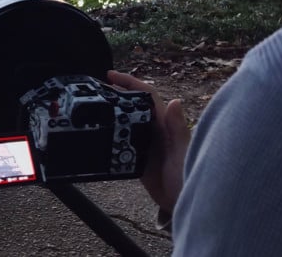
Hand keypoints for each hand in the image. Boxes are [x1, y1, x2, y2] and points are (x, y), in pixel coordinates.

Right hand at [107, 70, 190, 212]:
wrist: (185, 205)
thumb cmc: (189, 178)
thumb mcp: (183, 153)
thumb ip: (178, 130)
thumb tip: (175, 101)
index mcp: (164, 124)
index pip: (146, 96)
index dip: (130, 83)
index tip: (111, 75)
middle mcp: (154, 131)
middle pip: (132, 105)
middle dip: (116, 94)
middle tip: (94, 89)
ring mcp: (145, 145)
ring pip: (125, 122)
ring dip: (111, 112)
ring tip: (92, 106)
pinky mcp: (138, 160)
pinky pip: (121, 143)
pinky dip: (111, 135)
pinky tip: (98, 133)